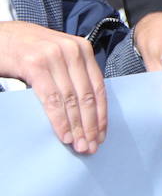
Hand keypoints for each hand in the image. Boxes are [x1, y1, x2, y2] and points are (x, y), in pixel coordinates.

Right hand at [0, 21, 104, 152]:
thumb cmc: (26, 49)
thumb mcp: (57, 56)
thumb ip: (72, 74)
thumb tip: (86, 109)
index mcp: (82, 49)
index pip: (99, 87)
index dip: (101, 114)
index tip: (101, 135)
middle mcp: (72, 51)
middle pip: (87, 96)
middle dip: (90, 125)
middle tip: (91, 146)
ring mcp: (54, 57)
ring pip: (72, 100)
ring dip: (77, 127)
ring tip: (79, 145)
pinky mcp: (36, 65)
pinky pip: (52, 99)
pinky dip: (59, 120)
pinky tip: (64, 135)